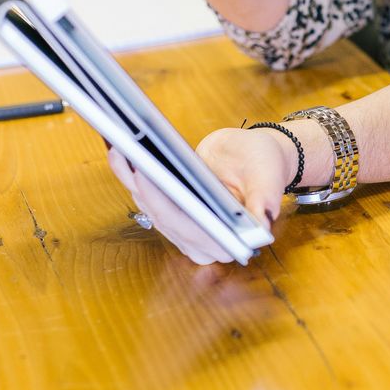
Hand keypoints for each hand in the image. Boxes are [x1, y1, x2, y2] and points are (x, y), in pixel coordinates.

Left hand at [106, 127, 291, 263]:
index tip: (147, 174)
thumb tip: (263, 221)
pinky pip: (144, 195)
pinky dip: (130, 173)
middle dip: (141, 185)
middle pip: (161, 217)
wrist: (251, 158)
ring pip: (147, 205)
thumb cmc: (264, 168)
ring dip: (130, 177)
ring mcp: (181, 229)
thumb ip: (266, 200)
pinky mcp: (168, 212)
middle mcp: (201, 243)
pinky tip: (121, 150)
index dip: (163, 203)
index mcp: (228, 243)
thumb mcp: (269, 179)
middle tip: (127, 153)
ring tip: (120, 147)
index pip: (189, 227)